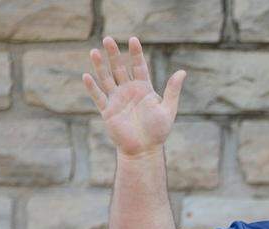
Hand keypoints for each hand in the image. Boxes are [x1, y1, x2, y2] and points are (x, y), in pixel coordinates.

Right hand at [82, 36, 185, 157]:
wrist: (144, 149)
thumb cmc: (158, 131)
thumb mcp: (168, 109)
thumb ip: (172, 90)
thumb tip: (183, 72)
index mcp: (144, 89)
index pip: (139, 66)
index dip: (136, 54)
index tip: (133, 40)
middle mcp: (129, 91)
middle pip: (119, 68)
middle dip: (114, 54)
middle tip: (108, 39)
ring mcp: (117, 100)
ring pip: (106, 79)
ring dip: (100, 66)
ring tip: (94, 51)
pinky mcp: (107, 110)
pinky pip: (98, 97)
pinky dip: (92, 88)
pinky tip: (86, 76)